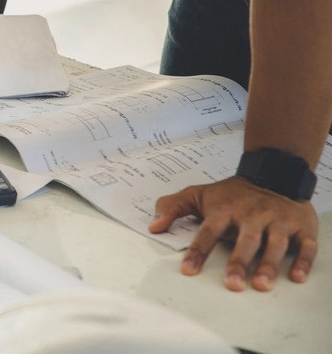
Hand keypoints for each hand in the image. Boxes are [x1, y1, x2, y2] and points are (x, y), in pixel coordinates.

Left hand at [149, 176, 318, 290]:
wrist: (273, 174)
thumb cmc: (232, 194)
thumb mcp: (199, 194)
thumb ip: (173, 207)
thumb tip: (152, 226)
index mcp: (225, 210)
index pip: (208, 231)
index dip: (198, 251)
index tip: (188, 270)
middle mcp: (251, 216)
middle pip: (245, 240)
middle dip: (238, 262)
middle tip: (231, 284)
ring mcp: (277, 221)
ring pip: (274, 244)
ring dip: (269, 264)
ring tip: (261, 285)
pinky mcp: (301, 227)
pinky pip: (304, 245)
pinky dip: (302, 260)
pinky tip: (297, 276)